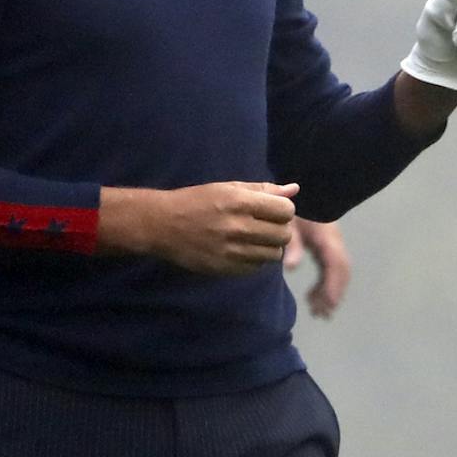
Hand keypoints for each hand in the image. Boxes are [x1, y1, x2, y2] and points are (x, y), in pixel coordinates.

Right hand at [98, 181, 298, 275]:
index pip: (286, 212)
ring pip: (273, 255)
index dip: (284, 211)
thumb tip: (294, 190)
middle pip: (284, 235)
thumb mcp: (229, 187)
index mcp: (240, 202)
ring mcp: (231, 251)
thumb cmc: (198, 201)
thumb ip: (263, 190)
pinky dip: (255, 260)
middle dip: (280, 230)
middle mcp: (237, 227)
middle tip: (266, 226)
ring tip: (254, 239)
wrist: (163, 224)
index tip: (273, 211)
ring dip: (269, 247)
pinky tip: (242, 250)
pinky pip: (256, 268)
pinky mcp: (223, 268)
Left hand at [284, 218, 351, 317]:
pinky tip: (313, 295)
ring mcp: (332, 245)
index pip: (336, 265)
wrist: (308, 190)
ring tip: (317, 310)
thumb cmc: (297, 208)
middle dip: (334, 294)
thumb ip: (292, 244)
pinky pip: (331, 269)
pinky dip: (326, 284)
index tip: (329, 305)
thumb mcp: (291, 224)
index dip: (334, 286)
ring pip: (337, 273)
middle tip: (322, 314)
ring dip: (330, 292)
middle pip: (341, 272)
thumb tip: (290, 268)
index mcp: (328, 240)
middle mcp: (334, 244)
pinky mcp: (326, 247)